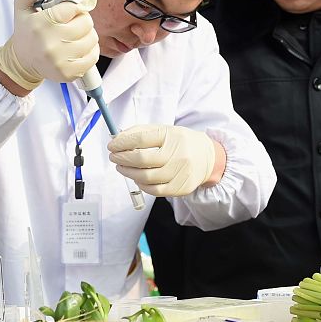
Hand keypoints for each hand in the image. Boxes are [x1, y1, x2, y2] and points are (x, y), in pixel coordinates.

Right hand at [0, 0, 99, 92]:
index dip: (76, 6)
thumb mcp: (22, 5)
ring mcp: (60, 61)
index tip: (70, 10)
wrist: (22, 62)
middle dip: (82, 19)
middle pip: (86, 23)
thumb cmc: (27, 31)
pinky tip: (80, 47)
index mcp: (41, 24)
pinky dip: (90, 50)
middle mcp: (50, 44)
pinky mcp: (68, 73)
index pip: (74, 7)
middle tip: (73, 22)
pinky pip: (93, 57)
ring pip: (92, 39)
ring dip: (88, 34)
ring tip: (76, 35)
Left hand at [108, 124, 223, 196]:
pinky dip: (141, 184)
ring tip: (122, 167)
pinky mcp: (181, 188)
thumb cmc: (180, 142)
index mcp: (172, 136)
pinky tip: (137, 178)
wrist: (208, 158)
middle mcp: (178, 154)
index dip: (123, 142)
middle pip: (142, 159)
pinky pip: (154, 190)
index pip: (142, 139)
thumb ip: (140, 132)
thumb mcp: (163, 130)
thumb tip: (117, 139)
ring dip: (128, 172)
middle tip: (114, 157)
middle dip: (122, 158)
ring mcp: (180, 173)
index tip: (112, 145)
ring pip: (145, 177)